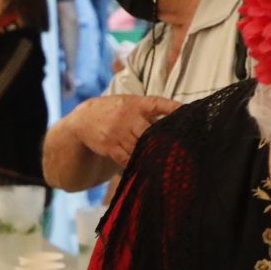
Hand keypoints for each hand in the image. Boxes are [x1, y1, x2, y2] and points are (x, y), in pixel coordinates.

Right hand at [68, 95, 182, 167]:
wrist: (84, 119)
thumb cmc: (114, 111)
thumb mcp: (130, 104)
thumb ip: (150, 112)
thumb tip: (176, 119)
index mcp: (136, 104)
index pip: (157, 103)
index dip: (172, 107)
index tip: (186, 111)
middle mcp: (127, 117)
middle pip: (149, 131)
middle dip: (162, 141)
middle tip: (178, 149)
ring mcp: (117, 132)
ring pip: (139, 147)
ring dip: (150, 155)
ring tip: (163, 162)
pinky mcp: (109, 146)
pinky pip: (126, 158)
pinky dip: (136, 163)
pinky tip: (144, 166)